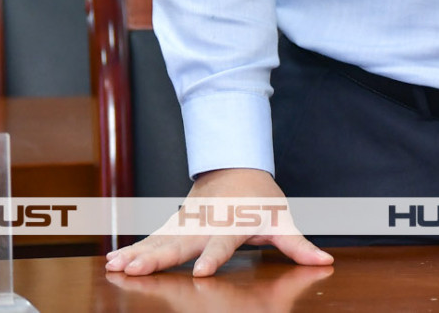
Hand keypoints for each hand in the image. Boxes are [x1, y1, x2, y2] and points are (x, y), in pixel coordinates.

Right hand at [105, 167, 332, 276]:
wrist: (235, 166)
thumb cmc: (261, 198)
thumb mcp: (282, 219)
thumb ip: (298, 244)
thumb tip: (325, 263)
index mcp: (232, 225)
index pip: (222, 245)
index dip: (213, 258)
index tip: (201, 272)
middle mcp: (205, 225)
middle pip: (181, 245)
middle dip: (160, 258)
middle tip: (138, 271)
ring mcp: (186, 224)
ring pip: (160, 241)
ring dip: (139, 254)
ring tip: (117, 268)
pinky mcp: (174, 225)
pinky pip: (152, 239)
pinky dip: (134, 249)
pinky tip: (113, 263)